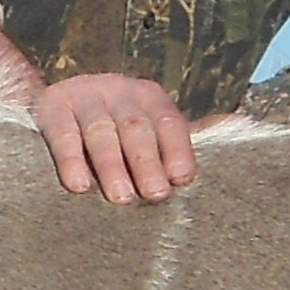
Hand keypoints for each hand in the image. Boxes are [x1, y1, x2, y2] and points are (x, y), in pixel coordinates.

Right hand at [31, 70, 196, 202]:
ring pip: (101, 131)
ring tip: (121, 198)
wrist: (54, 103)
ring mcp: (84, 95)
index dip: (177, 149)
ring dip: (112, 166)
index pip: (169, 121)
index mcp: (149, 97)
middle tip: (155, 195)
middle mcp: (119, 91)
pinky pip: (62, 134)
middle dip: (147, 162)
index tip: (182, 180)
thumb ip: (181, 137)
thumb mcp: (148, 126)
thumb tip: (238, 125)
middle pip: (137, 127)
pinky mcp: (52, 106)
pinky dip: (70, 160)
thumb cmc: (114, 128)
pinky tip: (78, 185)